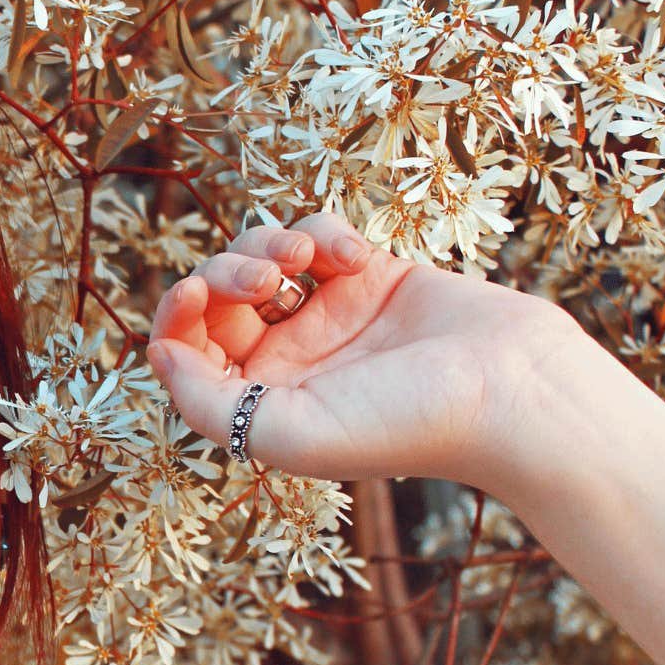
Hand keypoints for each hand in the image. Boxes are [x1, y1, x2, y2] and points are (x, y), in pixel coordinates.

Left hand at [144, 211, 600, 484]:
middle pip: (217, 295)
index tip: (194, 291)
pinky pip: (318, 233)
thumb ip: (207, 402)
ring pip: (259, 254)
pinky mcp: (371, 276)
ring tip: (302, 259)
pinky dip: (323, 232)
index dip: (176, 312)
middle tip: (267, 279)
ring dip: (266, 243)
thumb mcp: (284, 432)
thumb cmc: (401, 425)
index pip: (186, 348)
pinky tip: (356, 258)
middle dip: (225, 272)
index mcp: (258, 401)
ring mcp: (328, 314)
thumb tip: (156, 355)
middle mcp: (287, 359)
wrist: (509, 392)